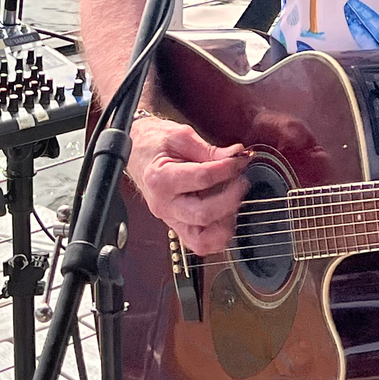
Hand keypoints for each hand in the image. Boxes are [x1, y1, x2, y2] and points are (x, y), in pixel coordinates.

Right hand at [128, 116, 249, 254]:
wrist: (137, 152)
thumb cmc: (154, 143)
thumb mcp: (180, 136)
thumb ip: (210, 150)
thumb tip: (236, 155)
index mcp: (161, 179)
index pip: (202, 178)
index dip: (227, 168)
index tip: (239, 160)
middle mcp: (164, 205)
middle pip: (203, 214)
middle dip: (230, 198)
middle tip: (242, 181)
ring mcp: (170, 219)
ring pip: (202, 240)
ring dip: (225, 225)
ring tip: (234, 203)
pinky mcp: (178, 226)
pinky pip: (200, 243)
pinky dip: (218, 236)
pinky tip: (226, 217)